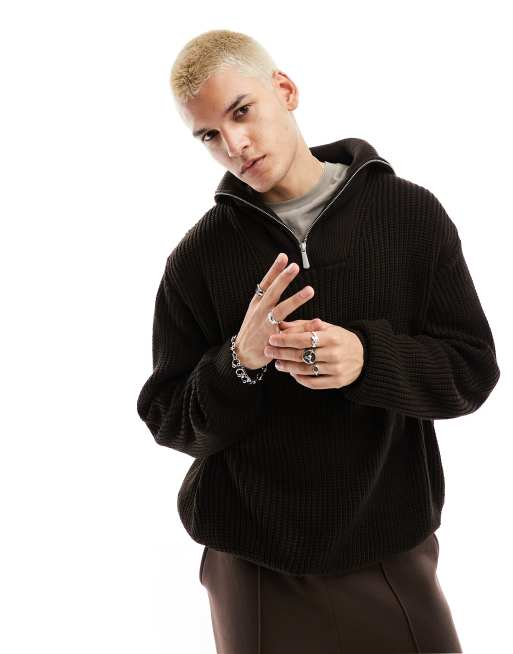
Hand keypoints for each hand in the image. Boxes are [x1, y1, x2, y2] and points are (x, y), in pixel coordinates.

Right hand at [234, 253, 314, 369]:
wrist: (242, 355)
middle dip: (283, 278)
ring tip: (310, 290)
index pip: (265, 283)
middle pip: (272, 292)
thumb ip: (268, 298)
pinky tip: (318, 321)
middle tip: (295, 266)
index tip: (283, 256)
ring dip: (296, 299)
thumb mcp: (255, 312)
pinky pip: (291, 331)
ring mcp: (265, 324)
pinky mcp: (272, 338)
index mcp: (257, 303)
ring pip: (281, 309)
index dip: (274, 270)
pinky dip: (305, 326)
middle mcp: (260, 311)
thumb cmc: (253, 331)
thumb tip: (280, 280)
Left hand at [263, 318, 363, 388]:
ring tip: (277, 363)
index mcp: (332, 337)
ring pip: (305, 370)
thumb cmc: (340, 339)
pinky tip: (292, 373)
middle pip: (301, 355)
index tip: (271, 339)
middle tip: (268, 351)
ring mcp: (336, 369)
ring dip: (287, 367)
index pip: (303, 338)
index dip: (285, 339)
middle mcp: (335, 354)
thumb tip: (280, 324)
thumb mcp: (326, 328)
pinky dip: (299, 378)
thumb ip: (303, 326)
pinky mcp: (337, 382)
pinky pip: (313, 382)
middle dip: (281, 353)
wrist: (365, 356)